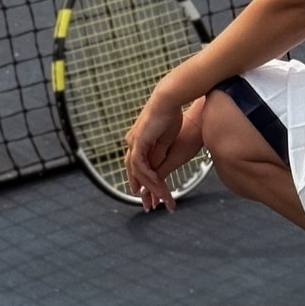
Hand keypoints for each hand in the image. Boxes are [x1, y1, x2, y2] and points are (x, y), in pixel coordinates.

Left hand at [124, 86, 198, 211]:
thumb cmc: (171, 115)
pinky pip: (140, 164)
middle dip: (144, 191)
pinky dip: (147, 175)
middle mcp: (133, 142)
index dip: (145, 183)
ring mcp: (133, 141)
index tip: (152, 196)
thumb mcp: (166, 142)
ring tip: (158, 198)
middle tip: (150, 205)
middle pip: (135, 172)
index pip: (139, 167)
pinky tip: (155, 183)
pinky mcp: (138, 141)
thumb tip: (157, 170)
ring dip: (149, 186)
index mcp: (139, 141)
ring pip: (138, 171)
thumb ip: (159, 155)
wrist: (168, 100)